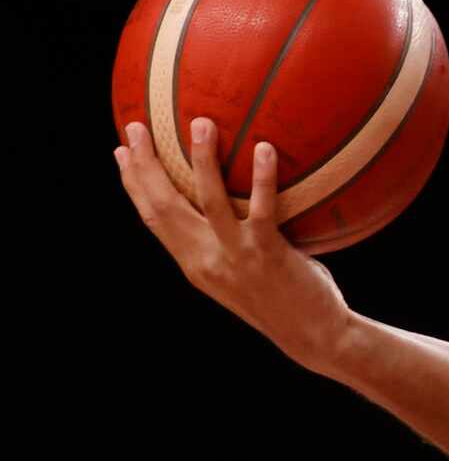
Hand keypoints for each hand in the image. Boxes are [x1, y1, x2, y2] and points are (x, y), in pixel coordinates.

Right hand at [115, 118, 350, 364]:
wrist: (314, 337)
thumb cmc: (284, 299)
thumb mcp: (243, 273)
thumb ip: (227, 243)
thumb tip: (232, 203)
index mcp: (194, 264)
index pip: (153, 218)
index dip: (133, 185)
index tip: (121, 153)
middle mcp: (206, 259)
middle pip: (164, 205)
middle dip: (146, 165)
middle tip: (138, 128)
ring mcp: (235, 256)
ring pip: (208, 200)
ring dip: (201, 159)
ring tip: (200, 123)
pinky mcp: (267, 253)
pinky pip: (263, 208)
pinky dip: (262, 178)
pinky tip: (265, 148)